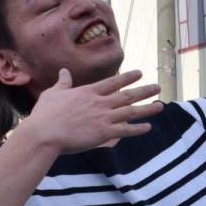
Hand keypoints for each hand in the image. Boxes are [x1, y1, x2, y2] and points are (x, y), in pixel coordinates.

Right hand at [20, 69, 158, 153]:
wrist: (45, 134)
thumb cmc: (45, 115)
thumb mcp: (53, 93)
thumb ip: (63, 82)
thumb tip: (64, 71)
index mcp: (88, 92)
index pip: (113, 82)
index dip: (128, 77)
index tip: (140, 73)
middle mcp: (100, 103)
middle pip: (127, 95)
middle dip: (144, 90)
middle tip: (158, 87)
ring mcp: (104, 118)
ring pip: (131, 111)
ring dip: (147, 109)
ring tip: (160, 105)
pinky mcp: (104, 133)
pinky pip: (126, 131)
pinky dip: (138, 129)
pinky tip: (148, 127)